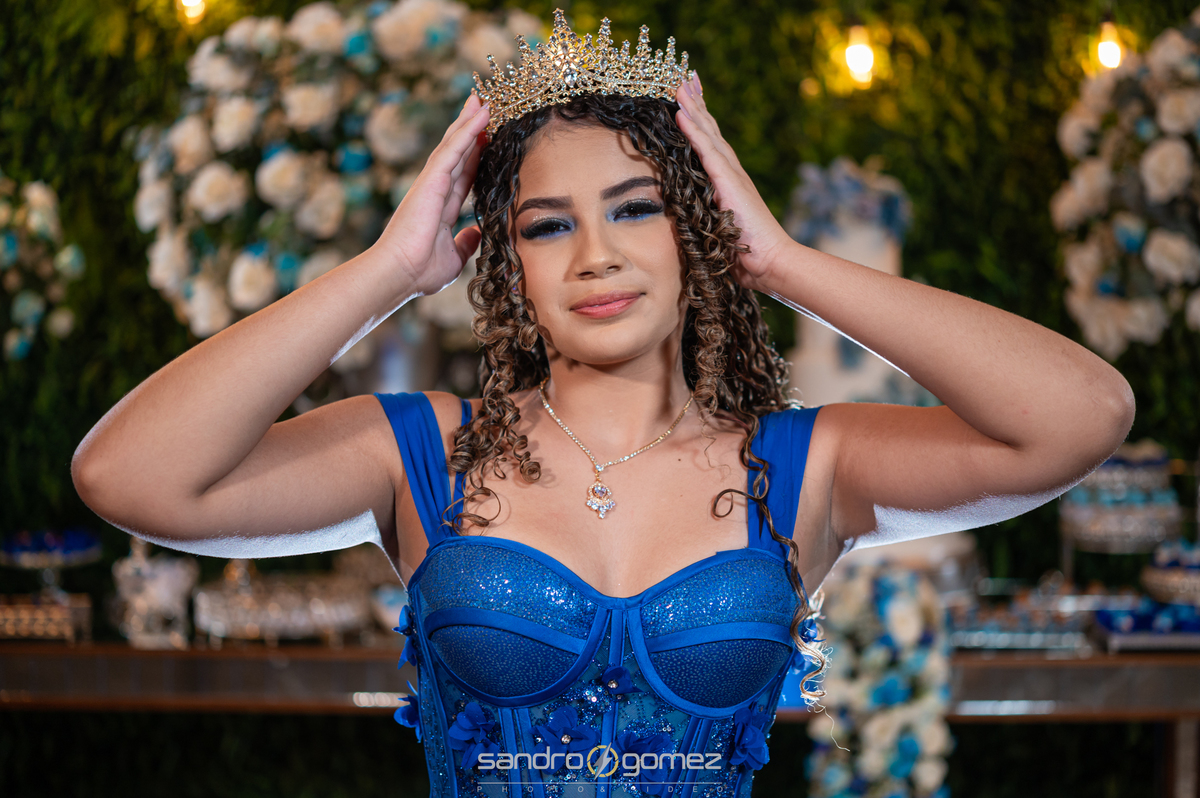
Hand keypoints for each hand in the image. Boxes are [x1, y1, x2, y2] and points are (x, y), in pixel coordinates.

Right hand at [373, 92, 490, 296]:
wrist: (398, 274)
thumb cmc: (418, 272)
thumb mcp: (453, 257)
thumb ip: (465, 243)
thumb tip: (475, 233)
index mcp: (441, 208)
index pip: (463, 176)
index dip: (475, 157)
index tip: (486, 140)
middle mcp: (435, 191)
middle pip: (456, 153)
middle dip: (469, 130)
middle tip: (481, 106)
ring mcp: (431, 184)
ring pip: (454, 145)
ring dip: (469, 122)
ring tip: (482, 100)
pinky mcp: (430, 180)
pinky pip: (453, 149)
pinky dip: (467, 130)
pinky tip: (480, 113)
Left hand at [674, 74, 794, 290]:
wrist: (770, 262)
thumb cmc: (747, 251)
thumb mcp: (720, 227)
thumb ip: (707, 214)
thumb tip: (690, 214)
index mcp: (727, 181)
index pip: (710, 143)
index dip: (698, 120)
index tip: (687, 98)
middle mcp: (730, 172)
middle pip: (710, 130)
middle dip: (697, 103)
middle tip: (685, 77)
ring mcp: (731, 175)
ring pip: (708, 134)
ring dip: (693, 108)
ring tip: (680, 85)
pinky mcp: (729, 184)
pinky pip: (706, 152)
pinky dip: (694, 131)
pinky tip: (682, 114)